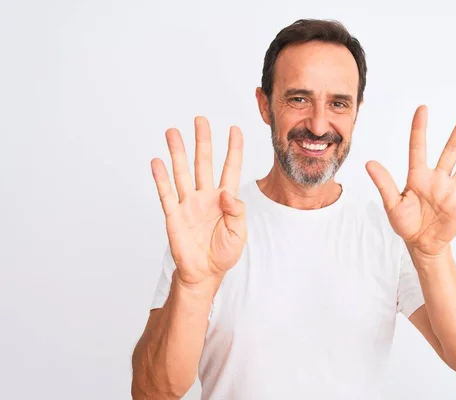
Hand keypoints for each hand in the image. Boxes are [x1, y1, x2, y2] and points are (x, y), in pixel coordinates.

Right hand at [151, 117, 246, 285]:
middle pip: (203, 162)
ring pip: (182, 172)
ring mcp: (188, 203)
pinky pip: (166, 193)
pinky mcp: (174, 215)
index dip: (234, 149)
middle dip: (202, 141)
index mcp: (225, 199)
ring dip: (177, 152)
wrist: (204, 273)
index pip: (230, 168)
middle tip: (200, 120)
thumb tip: (226, 194)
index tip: (234, 129)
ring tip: (172, 132)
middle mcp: (205, 196)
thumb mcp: (239, 233)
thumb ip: (237, 212)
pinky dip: (161, 178)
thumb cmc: (224, 253)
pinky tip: (158, 162)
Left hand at [366, 105, 455, 256]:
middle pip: (451, 149)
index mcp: (418, 177)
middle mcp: (437, 179)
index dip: (420, 129)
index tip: (422, 108)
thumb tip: (369, 163)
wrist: (422, 244)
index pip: (419, 147)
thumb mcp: (392, 204)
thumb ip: (384, 183)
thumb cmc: (405, 224)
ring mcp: (452, 190)